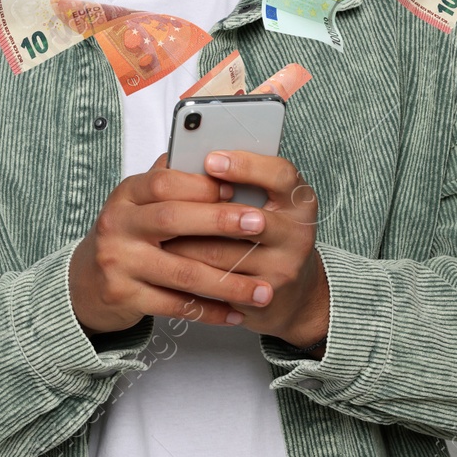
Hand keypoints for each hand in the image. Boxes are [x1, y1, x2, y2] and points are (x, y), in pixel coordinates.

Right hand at [68, 153, 284, 335]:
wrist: (87, 282)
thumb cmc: (128, 236)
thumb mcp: (139, 203)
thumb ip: (173, 182)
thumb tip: (221, 159)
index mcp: (126, 194)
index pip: (163, 181)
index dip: (202, 184)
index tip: (239, 188)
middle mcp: (118, 224)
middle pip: (172, 219)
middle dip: (220, 221)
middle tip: (260, 224)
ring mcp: (119, 262)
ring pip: (181, 272)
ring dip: (227, 282)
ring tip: (263, 290)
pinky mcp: (124, 296)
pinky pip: (176, 306)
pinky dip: (210, 311)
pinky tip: (237, 313)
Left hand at [160, 151, 328, 350]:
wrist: (292, 292)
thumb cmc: (267, 233)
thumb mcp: (264, 201)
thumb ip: (235, 180)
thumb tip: (188, 159)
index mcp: (299, 201)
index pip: (281, 176)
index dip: (246, 166)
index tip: (211, 160)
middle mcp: (298, 234)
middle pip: (248, 219)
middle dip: (203, 211)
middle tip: (166, 202)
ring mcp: (283, 268)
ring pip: (222, 254)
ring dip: (184, 243)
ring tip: (157, 232)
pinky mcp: (263, 298)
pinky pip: (216, 283)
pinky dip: (189, 272)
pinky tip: (168, 262)